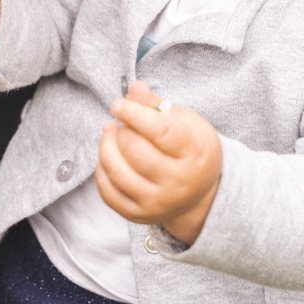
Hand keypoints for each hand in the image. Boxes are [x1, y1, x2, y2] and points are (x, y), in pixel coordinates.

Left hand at [95, 80, 222, 246]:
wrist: (201, 196)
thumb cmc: (192, 150)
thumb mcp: (187, 122)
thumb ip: (158, 104)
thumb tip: (134, 87)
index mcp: (195, 154)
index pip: (160, 131)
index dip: (135, 114)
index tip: (118, 104)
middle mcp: (178, 183)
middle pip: (135, 150)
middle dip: (122, 129)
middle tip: (122, 119)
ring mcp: (158, 203)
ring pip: (117, 171)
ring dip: (106, 145)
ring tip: (110, 131)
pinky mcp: (139, 215)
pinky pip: (107, 192)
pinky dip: (102, 169)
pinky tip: (109, 155)